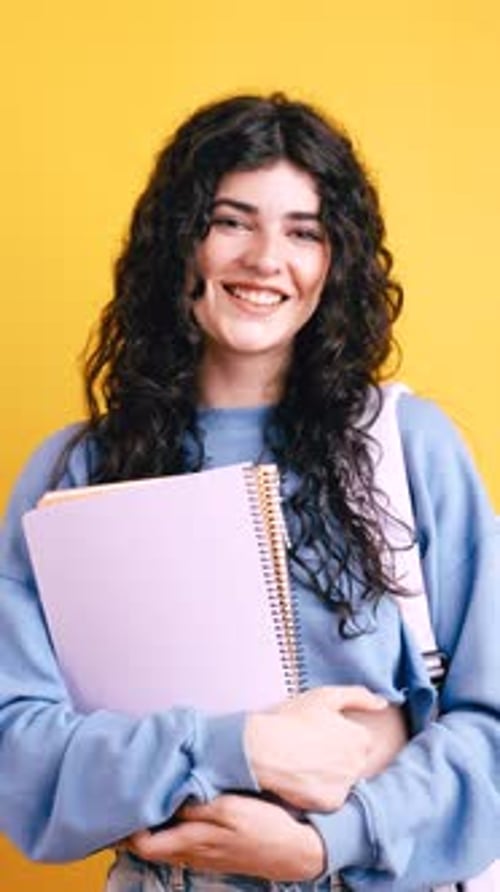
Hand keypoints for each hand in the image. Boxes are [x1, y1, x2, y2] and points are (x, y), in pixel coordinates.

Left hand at [122, 794, 324, 881]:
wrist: (294, 851)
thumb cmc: (264, 827)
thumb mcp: (231, 810)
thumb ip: (198, 806)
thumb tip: (168, 797)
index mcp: (193, 842)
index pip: (143, 843)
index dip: (127, 828)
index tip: (123, 801)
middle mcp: (192, 853)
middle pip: (150, 845)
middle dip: (136, 824)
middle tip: (129, 795)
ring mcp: (202, 856)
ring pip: (166, 843)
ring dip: (155, 825)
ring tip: (150, 796)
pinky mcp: (214, 853)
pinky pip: (182, 843)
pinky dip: (172, 828)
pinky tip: (177, 809)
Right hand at [245, 685, 388, 810]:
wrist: (264, 749)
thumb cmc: (292, 719)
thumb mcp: (325, 696)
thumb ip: (358, 696)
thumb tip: (382, 703)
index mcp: (360, 738)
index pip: (360, 741)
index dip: (339, 736)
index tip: (320, 734)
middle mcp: (358, 764)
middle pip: (353, 762)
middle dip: (337, 757)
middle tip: (310, 749)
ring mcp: (345, 786)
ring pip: (342, 782)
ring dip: (329, 776)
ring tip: (303, 764)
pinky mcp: (330, 804)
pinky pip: (329, 799)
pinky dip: (318, 792)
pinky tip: (301, 779)